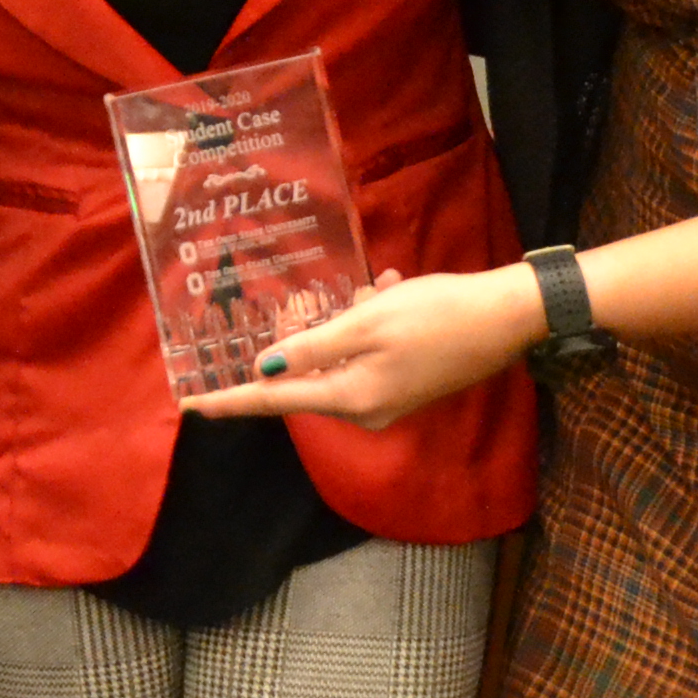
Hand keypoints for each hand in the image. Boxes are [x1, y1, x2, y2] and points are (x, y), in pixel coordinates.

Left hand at [185, 264, 539, 429]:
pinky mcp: (403, 383)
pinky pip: (365, 352)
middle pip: (307, 376)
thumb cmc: (435, 315)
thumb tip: (265, 372)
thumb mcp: (367, 324)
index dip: (231, 400)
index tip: (192, 404)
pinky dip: (370, 322)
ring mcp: (386, 399)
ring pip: (339, 355)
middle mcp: (364, 408)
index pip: (275, 400)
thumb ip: (312, 349)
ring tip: (378, 289)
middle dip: (306, 335)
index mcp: (351, 398)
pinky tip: (392, 290)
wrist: (505, 319)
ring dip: (346, 320)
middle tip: (322, 300)